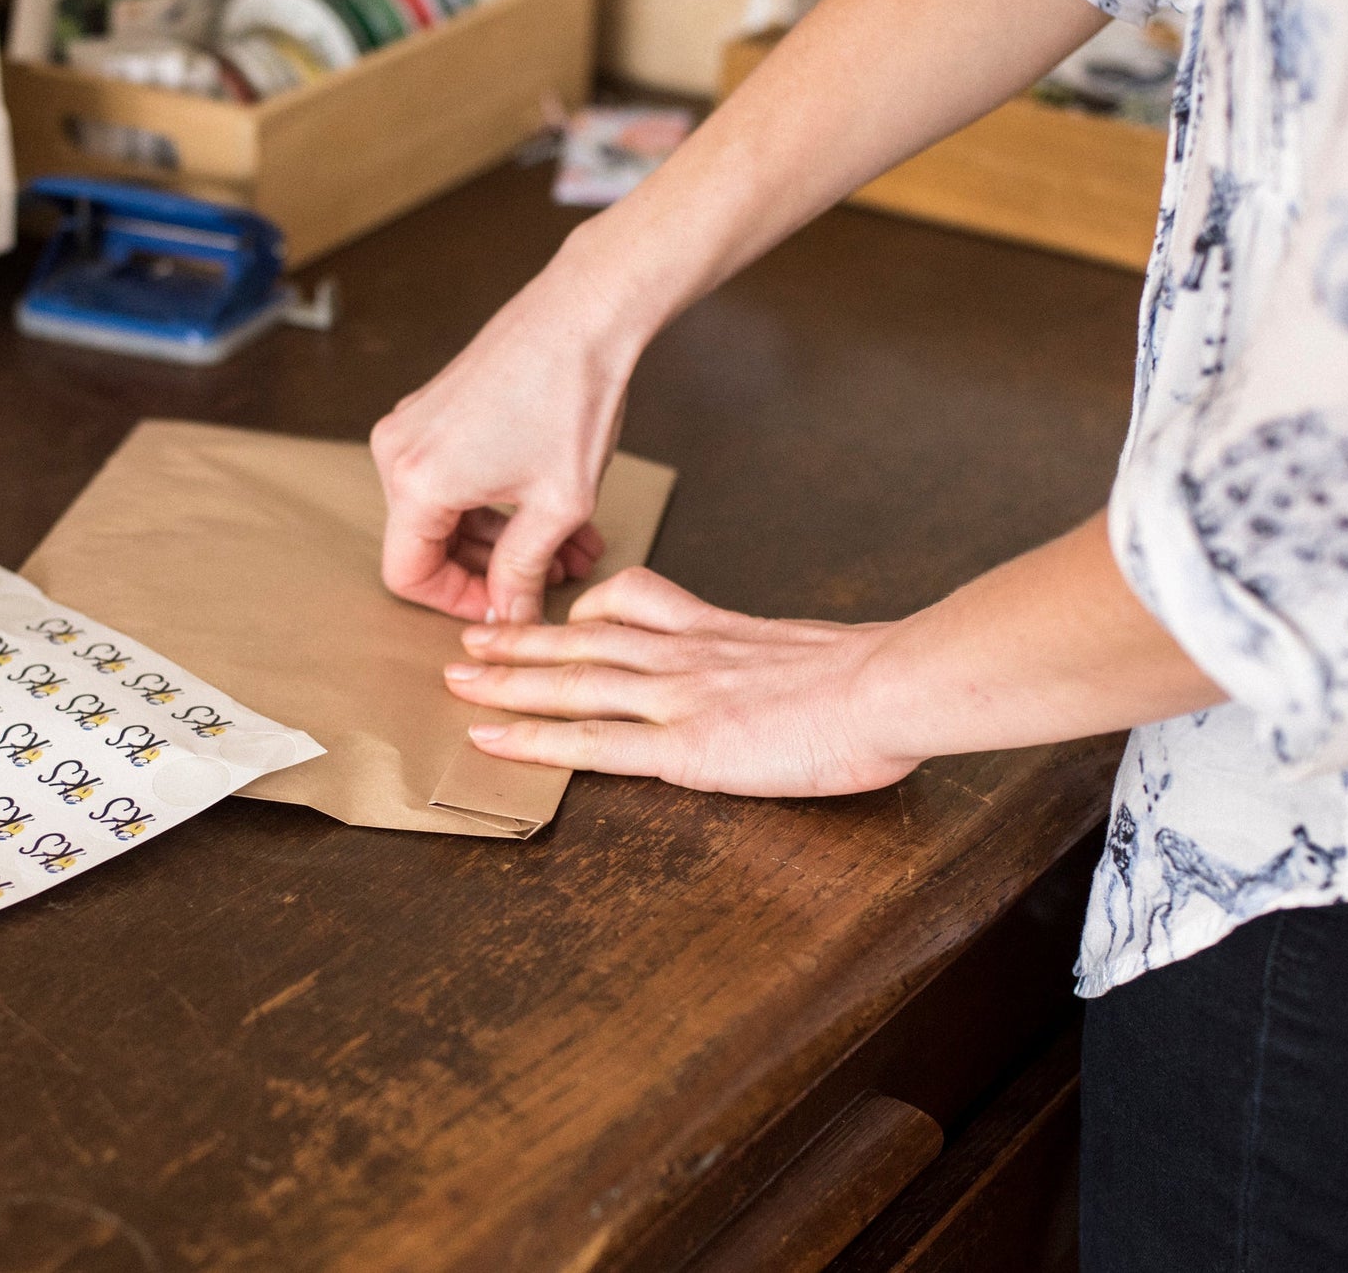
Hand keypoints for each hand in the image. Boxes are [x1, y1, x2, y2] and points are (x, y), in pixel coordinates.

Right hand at [371, 256, 641, 622]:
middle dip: (496, 570)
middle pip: (428, 543)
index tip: (508, 608)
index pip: (408, 576)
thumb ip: (524, 570)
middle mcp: (398, 452)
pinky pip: (456, 476)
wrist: (584, 313)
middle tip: (556, 579)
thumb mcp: (557, 505)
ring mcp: (414, 425)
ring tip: (573, 550)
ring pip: (448, 511)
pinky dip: (499, 502)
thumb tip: (510, 616)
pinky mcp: (438, 409)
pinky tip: (557, 512)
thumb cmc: (571, 399)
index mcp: (416, 482)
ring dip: (507, 538)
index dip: (459, 603)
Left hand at [442, 567, 918, 796]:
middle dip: (521, 639)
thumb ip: (778, 658)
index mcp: (717, 629)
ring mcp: (677, 696)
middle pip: (583, 638)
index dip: (583, 610)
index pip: (634, 603)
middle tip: (470, 640)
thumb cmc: (871, 678)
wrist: (888, 687)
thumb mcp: (817, 650)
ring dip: (507, 679)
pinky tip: (492, 739)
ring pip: (571, 680)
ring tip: (459, 680)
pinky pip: (590, 741)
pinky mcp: (682, 745)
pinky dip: (533, 739)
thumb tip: (779, 674)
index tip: (552, 613)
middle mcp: (683, 653)